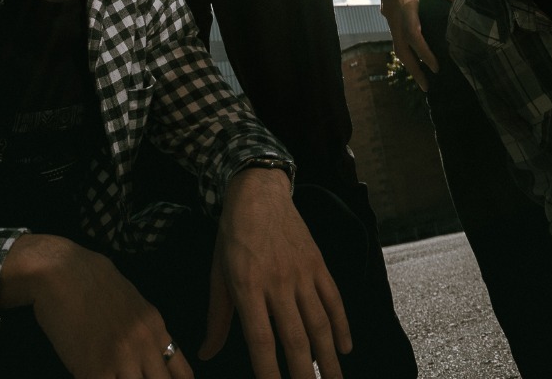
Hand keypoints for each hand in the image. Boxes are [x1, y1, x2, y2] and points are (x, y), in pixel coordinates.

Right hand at [0, 234, 190, 378]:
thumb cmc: (92, 283)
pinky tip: (91, 376)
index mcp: (156, 327)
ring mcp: (121, 358)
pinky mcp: (94, 370)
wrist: (62, 271)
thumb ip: (145, 333)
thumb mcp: (132, 304)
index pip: (182, 373)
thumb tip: (152, 357)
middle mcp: (144, 344)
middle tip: (130, 377)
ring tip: (111, 376)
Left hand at [200, 168, 350, 378]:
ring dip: (329, 358)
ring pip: (319, 323)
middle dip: (304, 375)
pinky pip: (333, 298)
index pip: (261, 340)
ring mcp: (302, 272)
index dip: (268, 373)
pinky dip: (342, 325)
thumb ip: (217, 317)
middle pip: (295, 338)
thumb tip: (206, 354)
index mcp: (248, 286)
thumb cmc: (233, 234)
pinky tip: (345, 348)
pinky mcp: (318, 262)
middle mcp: (277, 282)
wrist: (258, 191)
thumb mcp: (218, 273)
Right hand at [370, 0, 456, 90]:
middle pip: (402, 48)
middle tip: (426, 86)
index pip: (414, 36)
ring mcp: (388, 12)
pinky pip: (395, 35)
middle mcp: (394, 13)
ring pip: (396, 43)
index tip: (436, 67)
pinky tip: (413, 52)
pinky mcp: (388, 10)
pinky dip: (404, 48)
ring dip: (408, 61)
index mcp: (405, 3)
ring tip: (420, 75)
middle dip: (413, 69)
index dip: (425, 54)